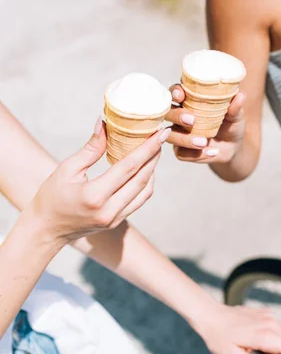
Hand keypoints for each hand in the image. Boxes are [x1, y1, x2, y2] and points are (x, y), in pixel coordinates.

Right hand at [28, 118, 169, 244]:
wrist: (47, 229)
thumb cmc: (52, 196)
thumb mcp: (67, 169)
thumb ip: (91, 149)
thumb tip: (104, 124)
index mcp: (95, 195)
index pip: (129, 168)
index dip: (148, 149)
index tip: (161, 133)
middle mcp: (109, 210)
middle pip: (142, 179)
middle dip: (154, 156)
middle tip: (161, 137)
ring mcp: (115, 219)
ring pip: (145, 192)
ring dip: (152, 170)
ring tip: (153, 151)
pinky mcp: (117, 222)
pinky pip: (139, 200)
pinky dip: (145, 183)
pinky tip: (144, 169)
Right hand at [166, 85, 245, 163]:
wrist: (233, 148)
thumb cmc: (231, 125)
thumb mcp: (236, 116)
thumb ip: (235, 107)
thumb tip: (240, 95)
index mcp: (189, 101)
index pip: (176, 92)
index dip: (175, 92)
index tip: (181, 95)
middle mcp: (179, 116)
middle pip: (167, 113)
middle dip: (176, 116)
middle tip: (192, 120)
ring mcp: (178, 134)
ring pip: (171, 136)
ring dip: (185, 139)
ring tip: (204, 142)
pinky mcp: (181, 151)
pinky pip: (181, 154)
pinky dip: (195, 154)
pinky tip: (211, 152)